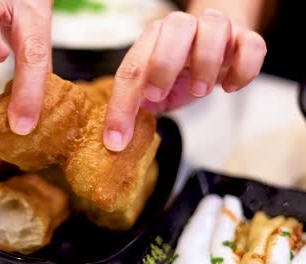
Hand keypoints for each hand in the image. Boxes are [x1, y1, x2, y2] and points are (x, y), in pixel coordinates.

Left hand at [103, 9, 266, 150]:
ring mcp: (215, 30)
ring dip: (206, 62)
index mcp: (152, 40)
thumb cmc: (180, 71)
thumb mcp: (154, 91)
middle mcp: (182, 27)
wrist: (216, 48)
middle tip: (158, 95)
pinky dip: (243, 69)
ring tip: (200, 91)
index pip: (131, 68)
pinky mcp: (245, 39)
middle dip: (164, 64)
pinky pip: (251, 45)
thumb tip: (118, 139)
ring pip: (215, 27)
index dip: (122, 104)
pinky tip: (229, 87)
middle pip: (175, 28)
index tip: (118, 138)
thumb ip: (135, 109)